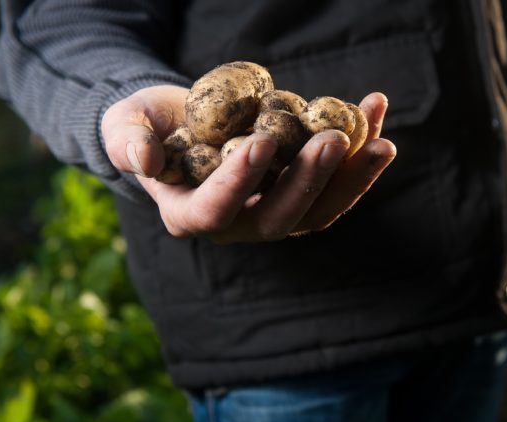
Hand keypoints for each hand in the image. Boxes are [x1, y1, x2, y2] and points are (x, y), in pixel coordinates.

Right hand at [101, 85, 395, 242]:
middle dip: (310, 180)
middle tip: (335, 139)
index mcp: (189, 214)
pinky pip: (335, 183)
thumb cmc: (145, 124)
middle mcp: (237, 224)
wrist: (179, 122)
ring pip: (319, 210)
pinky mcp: (301, 194)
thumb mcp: (125, 126)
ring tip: (381, 141)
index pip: (215, 209)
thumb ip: (128, 142)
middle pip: (280, 218)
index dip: (240, 181)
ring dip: (352, 177)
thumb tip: (144, 160)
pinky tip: (376, 111)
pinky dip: (359, 154)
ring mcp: (273, 212)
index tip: (263, 141)